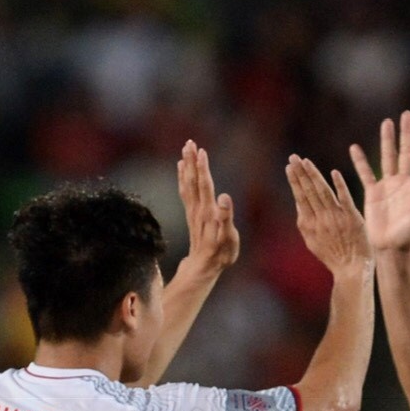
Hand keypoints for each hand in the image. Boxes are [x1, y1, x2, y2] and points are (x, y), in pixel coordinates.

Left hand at [176, 139, 238, 280]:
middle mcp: (198, 209)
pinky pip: (185, 191)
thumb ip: (226, 217)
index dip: (203, 168)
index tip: (200, 151)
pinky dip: (182, 177)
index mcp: (208, 212)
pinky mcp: (191, 215)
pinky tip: (181, 168)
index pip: (205, 185)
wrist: (203, 268)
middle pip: (193, 181)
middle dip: (191, 161)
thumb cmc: (220, 254)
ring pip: (187, 184)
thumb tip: (224, 196)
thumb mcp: (228, 238)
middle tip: (189, 142)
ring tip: (185, 149)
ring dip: (186, 166)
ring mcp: (193, 212)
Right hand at [286, 154, 368, 280]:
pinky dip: (339, 186)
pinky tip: (333, 173)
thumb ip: (305, 222)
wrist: (351, 269)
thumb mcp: (312, 242)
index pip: (300, 197)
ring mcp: (336, 218)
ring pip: (323, 192)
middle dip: (300, 173)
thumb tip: (300, 204)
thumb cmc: (333, 256)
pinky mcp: (352, 218)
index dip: (295, 181)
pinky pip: (345, 199)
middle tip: (293, 156)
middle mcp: (321, 219)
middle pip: (309, 192)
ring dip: (313, 175)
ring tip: (306, 161)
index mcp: (310, 224)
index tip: (289, 167)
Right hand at [348, 112, 409, 253]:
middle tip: (408, 115)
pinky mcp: (373, 192)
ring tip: (387, 122)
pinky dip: (360, 161)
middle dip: (407, 133)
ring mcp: (389, 185)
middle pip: (407, 151)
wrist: (391, 247)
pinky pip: (366, 173)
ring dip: (387, 140)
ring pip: (388, 157)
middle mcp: (405, 181)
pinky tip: (354, 148)